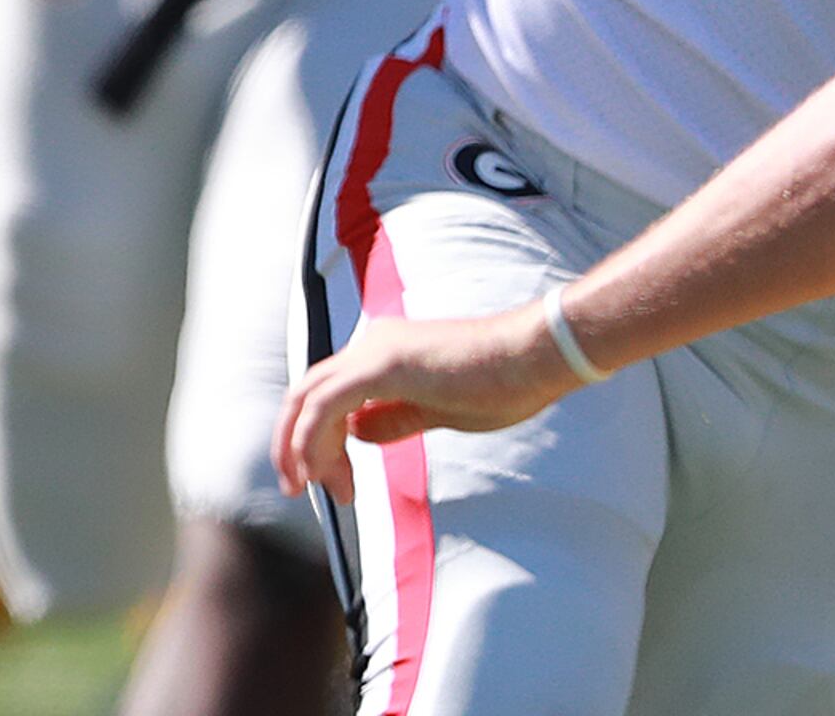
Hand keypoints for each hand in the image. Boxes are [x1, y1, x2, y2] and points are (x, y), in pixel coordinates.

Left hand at [277, 304, 575, 500]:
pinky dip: (313, 440)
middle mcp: (369, 345)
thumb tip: (357, 432)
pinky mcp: (383, 366)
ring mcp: (373, 351)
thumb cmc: (504, 384)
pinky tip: (319, 471)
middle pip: (306, 394)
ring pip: (308, 399)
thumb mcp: (440, 410)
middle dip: (295, 444)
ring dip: (302, 448)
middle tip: (299, 487)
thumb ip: (394, 418)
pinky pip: (326, 405)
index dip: (319, 440)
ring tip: (318, 489)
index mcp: (382, 353)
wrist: (539, 356)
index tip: (336, 482)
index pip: (328, 397)